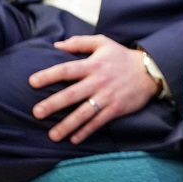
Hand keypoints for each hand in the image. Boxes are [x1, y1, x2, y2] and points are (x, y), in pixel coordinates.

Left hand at [28, 35, 159, 143]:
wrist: (150, 71)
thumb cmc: (122, 56)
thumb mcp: (103, 42)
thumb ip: (80, 42)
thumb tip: (56, 45)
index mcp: (93, 64)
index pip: (67, 70)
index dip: (49, 75)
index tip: (32, 82)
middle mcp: (98, 81)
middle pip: (72, 94)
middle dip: (53, 104)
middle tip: (36, 113)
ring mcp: (107, 96)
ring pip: (84, 113)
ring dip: (68, 124)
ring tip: (52, 135)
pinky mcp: (116, 108)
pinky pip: (99, 121)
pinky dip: (86, 131)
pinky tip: (74, 139)